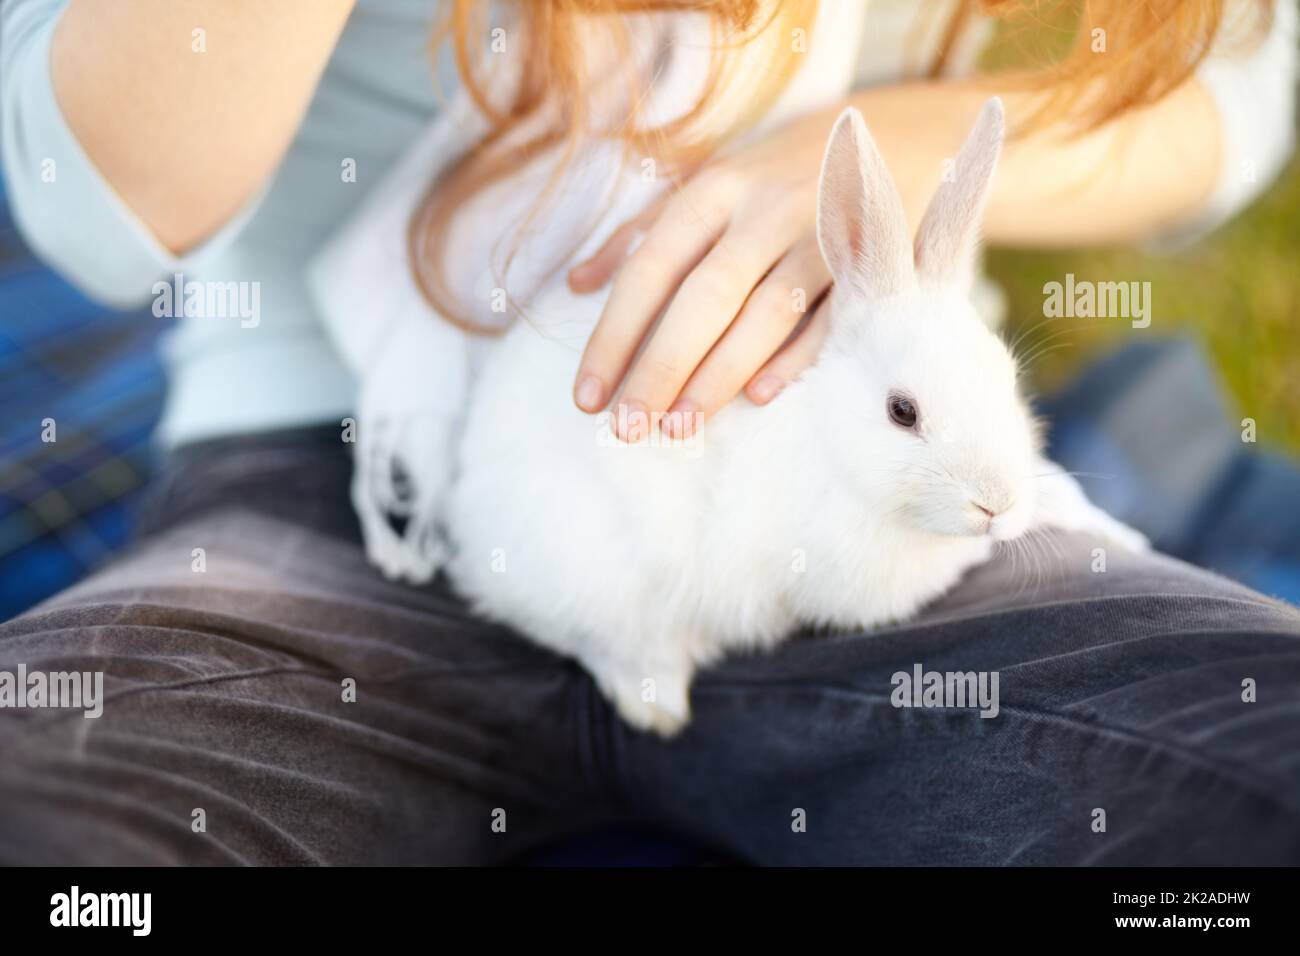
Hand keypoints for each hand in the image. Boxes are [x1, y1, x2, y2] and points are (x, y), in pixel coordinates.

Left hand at [567, 109, 841, 440]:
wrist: (896, 137)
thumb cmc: (777, 177)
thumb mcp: (706, 187)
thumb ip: (642, 234)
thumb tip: (576, 285)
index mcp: (715, 189)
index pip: (651, 268)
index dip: (614, 334)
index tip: (588, 397)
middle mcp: (766, 209)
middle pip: (704, 295)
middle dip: (661, 366)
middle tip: (628, 427)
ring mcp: (822, 237)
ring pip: (765, 313)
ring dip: (719, 374)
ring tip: (679, 426)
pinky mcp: (870, 266)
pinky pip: (830, 320)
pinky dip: (795, 358)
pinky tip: (757, 398)